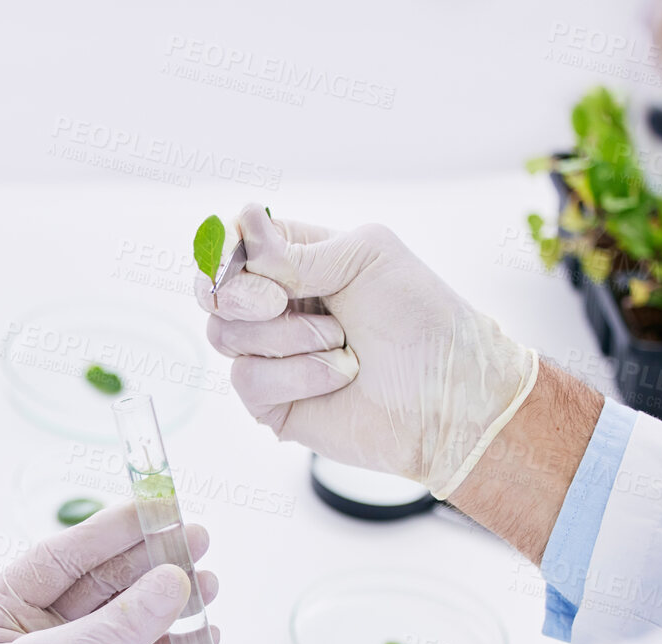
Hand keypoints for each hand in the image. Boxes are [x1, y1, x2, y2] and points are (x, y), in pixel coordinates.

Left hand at [0, 505, 216, 643]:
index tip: (152, 508)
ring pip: (125, 618)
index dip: (105, 532)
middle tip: (194, 538)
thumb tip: (172, 581)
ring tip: (210, 583)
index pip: (53, 560)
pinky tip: (205, 634)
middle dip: (146, 563)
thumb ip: (115, 623)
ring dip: (168, 601)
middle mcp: (22, 640)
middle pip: (95, 583)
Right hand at [199, 204, 539, 499]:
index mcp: (297, 262)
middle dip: (244, 295)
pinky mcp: (272, 402)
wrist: (449, 394)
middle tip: (281, 301)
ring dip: (288, 337)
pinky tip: (339, 376)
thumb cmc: (422, 320)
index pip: (231, 246)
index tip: (248, 257)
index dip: (225, 252)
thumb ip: (296, 248)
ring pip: (225, 335)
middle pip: (213, 292)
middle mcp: (278, 307)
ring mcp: (271, 355)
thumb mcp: (365, 256)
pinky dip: (298, 375)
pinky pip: (248, 379)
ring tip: (341, 345)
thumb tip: (241, 223)